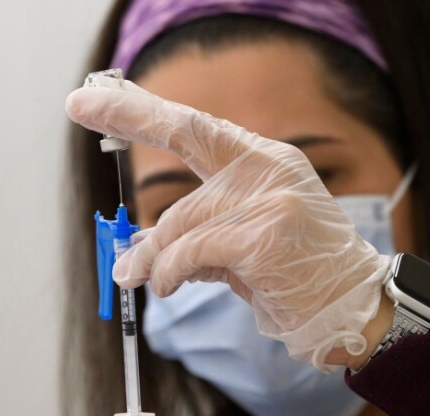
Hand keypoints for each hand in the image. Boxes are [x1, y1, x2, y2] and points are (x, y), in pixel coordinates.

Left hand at [66, 82, 389, 370]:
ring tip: (136, 275)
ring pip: (181, 217)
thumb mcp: (242, 242)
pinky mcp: (266, 235)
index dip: (149, 109)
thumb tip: (137, 252)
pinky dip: (169, 271)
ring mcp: (272, 197)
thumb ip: (196, 233)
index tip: (105, 93)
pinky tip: (168, 285)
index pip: (199, 126)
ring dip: (151, 254)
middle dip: (128, 117)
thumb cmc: (293, 273)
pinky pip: (191, 250)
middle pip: (186, 139)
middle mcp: (270, 167)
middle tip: (78, 106)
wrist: (351, 309)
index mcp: (264, 161)